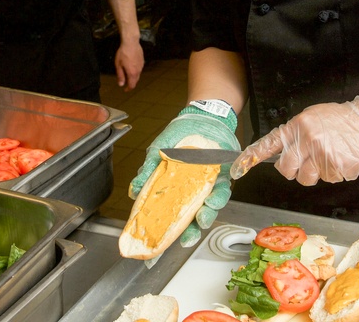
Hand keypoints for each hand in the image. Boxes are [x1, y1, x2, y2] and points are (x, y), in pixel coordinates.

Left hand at [113, 37, 143, 89]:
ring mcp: (141, 66)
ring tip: (127, 74)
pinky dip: (135, 71)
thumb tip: (121, 84)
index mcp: (132, 73)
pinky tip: (131, 66)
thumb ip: (120, 75)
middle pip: (136, 81)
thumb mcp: (118, 65)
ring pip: (138, 75)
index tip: (125, 90)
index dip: (128, 89)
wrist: (131, 43)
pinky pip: (139, 69)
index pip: (132, 85)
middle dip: (131, 83)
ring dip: (133, 77)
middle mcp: (138, 71)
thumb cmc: (123, 53)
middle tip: (126, 83)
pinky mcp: (142, 61)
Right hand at [130, 102, 239, 247]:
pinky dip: (218, 196)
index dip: (172, 231)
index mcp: (179, 190)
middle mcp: (196, 191)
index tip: (163, 243)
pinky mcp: (224, 174)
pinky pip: (223, 189)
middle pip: (195, 217)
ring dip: (207, 215)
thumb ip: (148, 172)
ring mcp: (210, 183)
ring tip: (201, 219)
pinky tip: (212, 199)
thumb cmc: (178, 137)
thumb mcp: (157, 152)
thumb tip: (134, 191)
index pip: (175, 215)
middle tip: (187, 238)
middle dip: (192, 231)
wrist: (201, 116)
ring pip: (210, 206)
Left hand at [231, 96, 358, 184]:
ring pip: (306, 178)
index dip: (252, 157)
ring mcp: (323, 156)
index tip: (238, 168)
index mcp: (299, 126)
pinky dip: (332, 173)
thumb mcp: (312, 117)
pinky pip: (327, 180)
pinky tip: (340, 158)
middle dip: (293, 170)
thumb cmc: (340, 119)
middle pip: (286, 170)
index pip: (270, 144)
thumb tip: (280, 149)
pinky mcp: (338, 169)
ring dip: (314, 173)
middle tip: (305, 162)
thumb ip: (295, 133)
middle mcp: (308, 140)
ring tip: (327, 157)